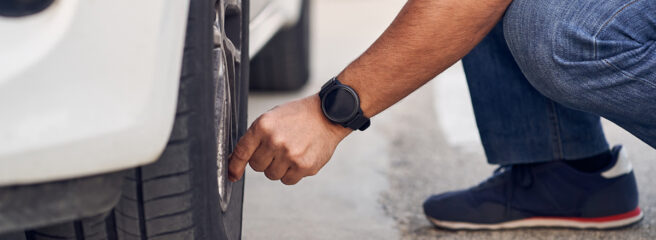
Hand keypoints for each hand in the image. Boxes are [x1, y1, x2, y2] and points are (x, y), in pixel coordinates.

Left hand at [228, 95, 351, 184]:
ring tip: (291, 151)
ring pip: (272, 175)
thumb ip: (255, 137)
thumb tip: (236, 160)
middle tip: (277, 149)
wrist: (327, 115)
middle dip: (264, 161)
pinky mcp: (303, 166)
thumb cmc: (298, 116)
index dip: (234, 166)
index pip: (241, 152)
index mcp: (263, 126)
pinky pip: (287, 180)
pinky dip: (291, 173)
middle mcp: (274, 141)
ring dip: (278, 167)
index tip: (232, 175)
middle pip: (256, 166)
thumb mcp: (272, 118)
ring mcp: (289, 155)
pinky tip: (299, 158)